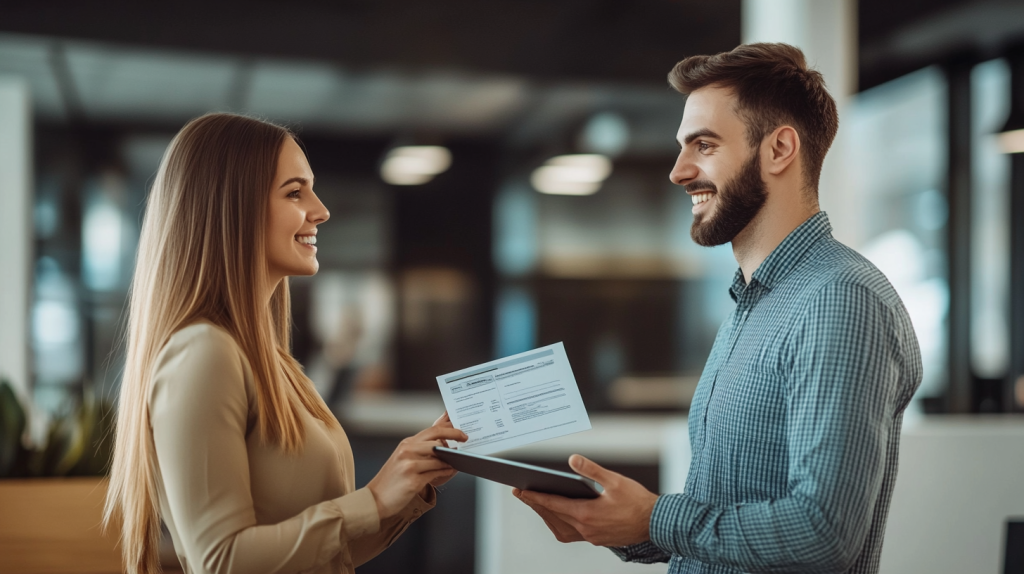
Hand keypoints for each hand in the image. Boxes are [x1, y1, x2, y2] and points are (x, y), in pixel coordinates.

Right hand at [366, 418, 467, 518]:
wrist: (375, 499)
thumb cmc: (392, 480)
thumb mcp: (403, 459)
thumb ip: (421, 450)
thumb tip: (444, 444)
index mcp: (406, 444)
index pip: (433, 430)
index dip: (450, 429)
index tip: (462, 433)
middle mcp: (407, 451)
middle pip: (437, 440)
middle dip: (455, 440)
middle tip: (464, 442)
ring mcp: (409, 466)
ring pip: (438, 459)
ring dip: (450, 461)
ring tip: (457, 461)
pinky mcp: (412, 481)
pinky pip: (435, 474)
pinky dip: (445, 472)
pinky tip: (450, 471)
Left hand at [513, 454, 658, 546]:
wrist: (656, 523)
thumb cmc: (638, 501)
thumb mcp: (615, 480)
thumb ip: (591, 470)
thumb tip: (572, 460)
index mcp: (587, 514)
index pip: (553, 505)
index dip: (535, 497)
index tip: (520, 491)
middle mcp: (586, 529)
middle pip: (553, 516)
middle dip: (536, 505)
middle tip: (522, 493)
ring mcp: (591, 536)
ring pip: (560, 528)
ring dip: (547, 516)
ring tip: (537, 502)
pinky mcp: (597, 540)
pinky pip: (571, 534)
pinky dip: (560, 524)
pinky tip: (558, 515)